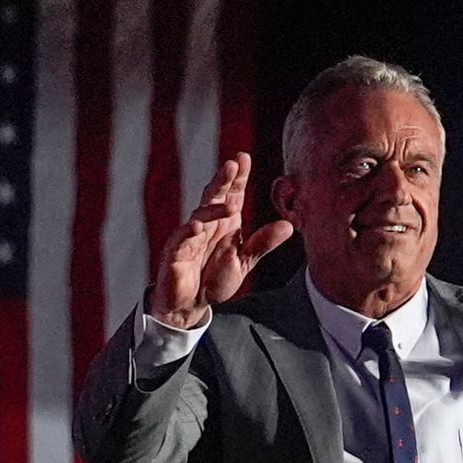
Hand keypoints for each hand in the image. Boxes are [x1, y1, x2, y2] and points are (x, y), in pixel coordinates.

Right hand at [151, 151, 295, 329]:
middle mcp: (206, 224)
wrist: (191, 305)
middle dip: (222, 180)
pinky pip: (180, 241)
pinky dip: (188, 233)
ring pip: (199, 215)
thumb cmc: (215, 279)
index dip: (238, 176)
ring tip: (229, 204)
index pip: (232, 193)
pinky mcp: (174, 254)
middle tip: (232, 165)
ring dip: (213, 208)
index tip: (243, 157)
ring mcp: (189, 237)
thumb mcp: (245, 261)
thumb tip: (288, 226)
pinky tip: (197, 226)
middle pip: (213, 196)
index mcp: (225, 222)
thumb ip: (263, 243)